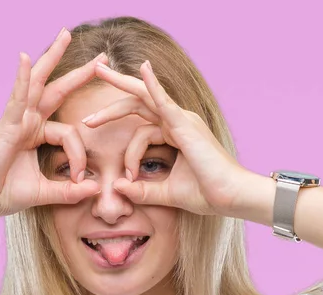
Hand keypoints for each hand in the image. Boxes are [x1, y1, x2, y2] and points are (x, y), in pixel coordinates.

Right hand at [0, 28, 104, 218]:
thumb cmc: (1, 193)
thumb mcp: (43, 193)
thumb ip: (69, 191)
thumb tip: (95, 187)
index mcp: (35, 136)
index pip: (70, 134)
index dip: (80, 155)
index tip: (80, 179)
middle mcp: (27, 123)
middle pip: (56, 91)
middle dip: (78, 74)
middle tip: (100, 57)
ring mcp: (16, 121)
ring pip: (38, 84)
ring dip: (52, 58)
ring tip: (66, 36)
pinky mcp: (6, 126)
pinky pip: (16, 98)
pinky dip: (22, 79)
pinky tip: (25, 58)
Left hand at [82, 60, 254, 216]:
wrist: (230, 197)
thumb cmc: (206, 193)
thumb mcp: (165, 193)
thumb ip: (141, 191)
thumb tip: (117, 188)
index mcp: (174, 134)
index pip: (140, 131)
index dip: (128, 155)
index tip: (126, 179)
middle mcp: (178, 121)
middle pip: (139, 103)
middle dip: (113, 98)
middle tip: (91, 93)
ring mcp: (182, 120)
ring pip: (145, 97)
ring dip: (121, 83)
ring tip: (100, 71)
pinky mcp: (185, 125)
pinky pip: (165, 102)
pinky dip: (153, 86)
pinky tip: (143, 70)